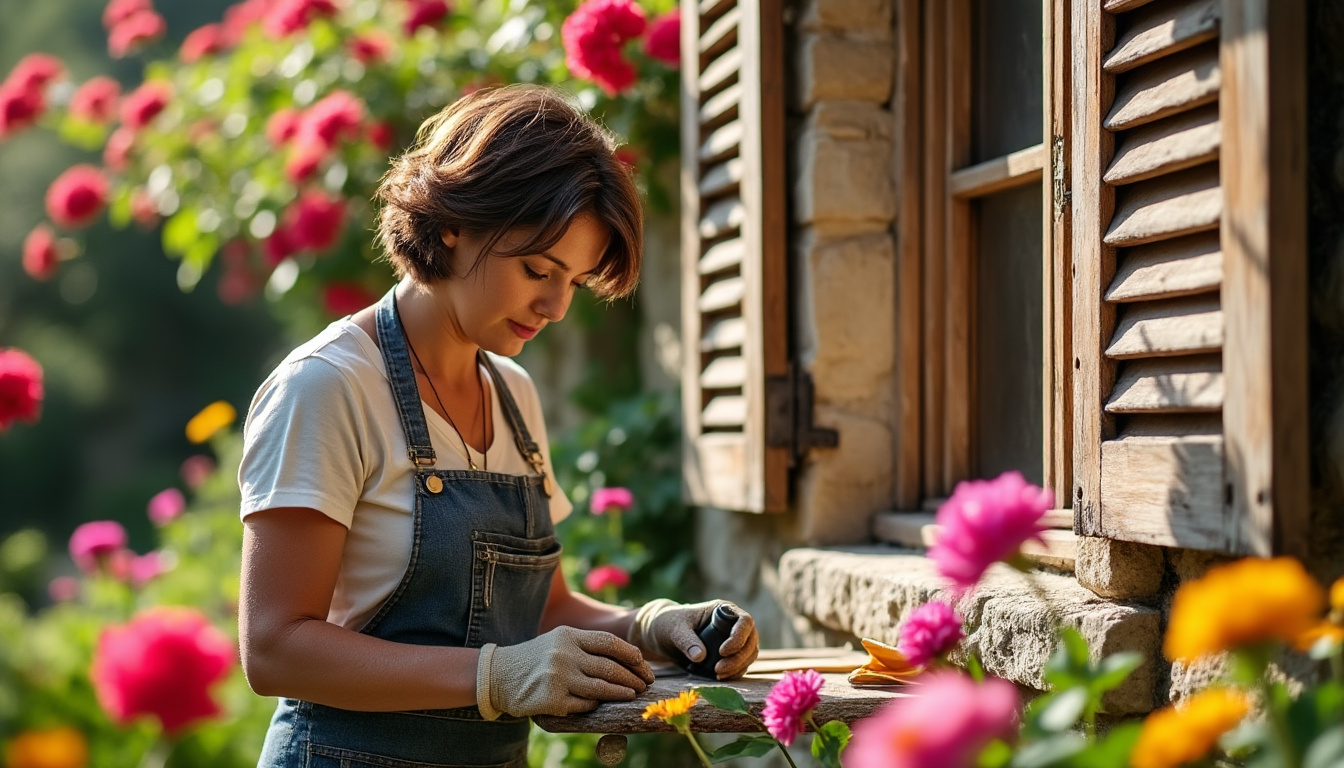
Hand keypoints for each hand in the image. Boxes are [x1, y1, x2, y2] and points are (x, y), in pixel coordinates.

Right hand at [476, 626, 654, 718]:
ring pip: (601, 688)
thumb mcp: (558, 641)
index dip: (631, 654)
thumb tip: (627, 656)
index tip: (643, 664)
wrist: (497, 675)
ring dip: (621, 693)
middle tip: (645, 684)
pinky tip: (600, 704)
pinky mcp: (552, 699)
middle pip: (610, 667)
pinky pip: (584, 705)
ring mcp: (558, 677)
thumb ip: (586, 645)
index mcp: (568, 635)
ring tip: (633, 694)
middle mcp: (564, 654)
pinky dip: (595, 705)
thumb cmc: (535, 658)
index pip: (609, 642)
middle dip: (632, 677)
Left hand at [627, 598, 759, 679]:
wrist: (663, 635)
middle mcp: (732, 624)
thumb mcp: (674, 630)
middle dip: (739, 657)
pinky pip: (741, 664)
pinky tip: (721, 678)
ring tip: (718, 675)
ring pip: (749, 654)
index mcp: (723, 610)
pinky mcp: (730, 654)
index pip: (745, 621)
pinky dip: (735, 672)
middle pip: (751, 640)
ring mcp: (733, 639)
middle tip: (718, 670)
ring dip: (738, 667)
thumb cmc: (668, 624)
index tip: (723, 651)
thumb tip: (700, 657)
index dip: (739, 637)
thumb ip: (686, 641)